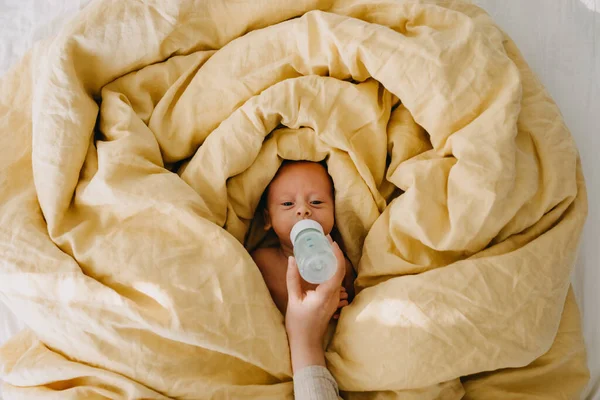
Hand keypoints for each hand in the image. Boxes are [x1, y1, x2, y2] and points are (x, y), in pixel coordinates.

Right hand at [285, 241, 345, 371]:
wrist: (306, 344)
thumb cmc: (299, 324)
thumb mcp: (293, 299)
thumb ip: (293, 279)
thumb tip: (292, 259)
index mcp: (326, 294)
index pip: (337, 269)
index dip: (336, 254)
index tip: (331, 241)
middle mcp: (334, 296)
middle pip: (341, 270)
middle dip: (336, 253)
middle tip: (326, 240)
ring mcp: (335, 299)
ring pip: (339, 276)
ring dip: (334, 261)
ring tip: (324, 249)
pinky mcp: (332, 301)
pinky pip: (335, 282)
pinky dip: (331, 270)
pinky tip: (323, 265)